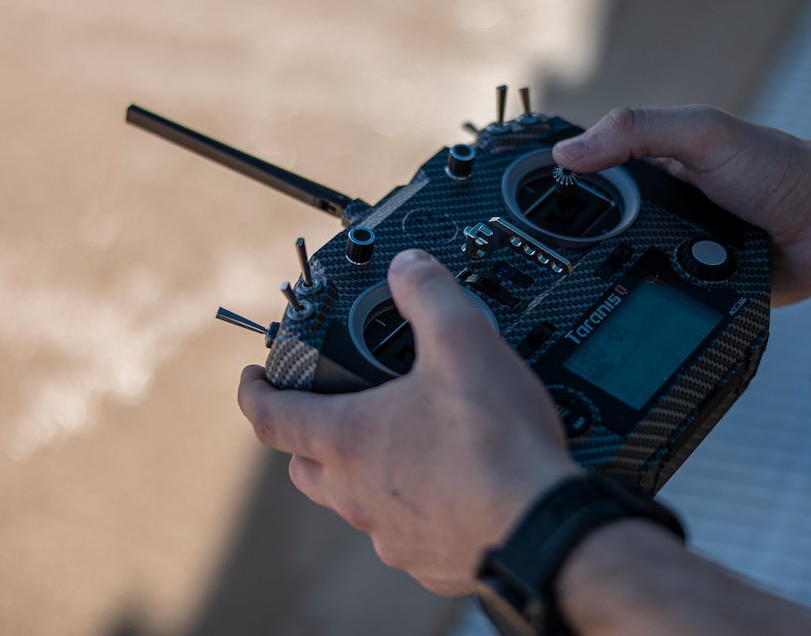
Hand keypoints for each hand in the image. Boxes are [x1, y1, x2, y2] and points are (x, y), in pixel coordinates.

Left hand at [238, 249, 580, 594]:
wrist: (541, 528)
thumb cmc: (496, 445)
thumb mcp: (463, 342)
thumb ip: (428, 293)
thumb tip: (408, 266)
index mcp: (349, 440)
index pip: (271, 417)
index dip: (254, 391)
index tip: (254, 377)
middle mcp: (358, 494)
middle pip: (306, 465)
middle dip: (307, 434)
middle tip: (331, 408)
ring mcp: (391, 534)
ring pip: (355, 500)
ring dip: (365, 470)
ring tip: (406, 440)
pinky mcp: (428, 559)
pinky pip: (403, 530)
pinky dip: (413, 504)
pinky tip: (450, 484)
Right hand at [553, 106, 810, 305]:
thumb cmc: (776, 167)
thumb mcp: (700, 134)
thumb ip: (636, 132)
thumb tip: (566, 152)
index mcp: (656, 171)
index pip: (595, 178)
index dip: (561, 189)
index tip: (520, 203)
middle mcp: (662, 214)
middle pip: (603, 232)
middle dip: (578, 246)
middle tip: (539, 260)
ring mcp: (677, 255)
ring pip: (626, 273)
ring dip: (611, 280)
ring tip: (573, 291)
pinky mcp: (696, 293)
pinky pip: (661, 304)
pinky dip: (648, 307)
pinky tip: (625, 312)